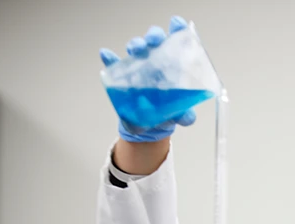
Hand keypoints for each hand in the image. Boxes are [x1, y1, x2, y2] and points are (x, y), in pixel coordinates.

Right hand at [99, 16, 196, 142]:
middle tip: (154, 41)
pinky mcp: (124, 76)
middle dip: (154, 35)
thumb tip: (187, 118)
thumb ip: (185, 115)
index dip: (177, 29)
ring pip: (137, 48)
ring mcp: (140, 67)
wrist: (150, 127)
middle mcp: (157, 60)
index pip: (177, 41)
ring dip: (135, 44)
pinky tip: (107, 55)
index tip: (176, 24)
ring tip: (135, 50)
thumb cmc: (169, 113)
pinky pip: (115, 64)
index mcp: (174, 64)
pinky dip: (110, 59)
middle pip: (155, 39)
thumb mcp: (180, 115)